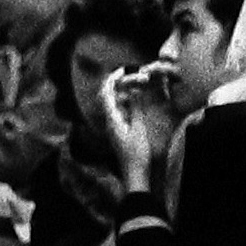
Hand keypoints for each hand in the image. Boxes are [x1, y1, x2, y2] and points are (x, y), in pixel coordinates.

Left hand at [104, 66, 177, 187]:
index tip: (121, 70)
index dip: (111, 79)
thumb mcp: (139, 129)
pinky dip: (123, 102)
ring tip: (132, 84)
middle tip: (126, 74)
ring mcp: (112, 127)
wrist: (134, 175)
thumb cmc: (137, 155)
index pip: (106, 94)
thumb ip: (136, 109)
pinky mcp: (118, 132)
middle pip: (105, 97)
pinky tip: (134, 100)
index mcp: (112, 120)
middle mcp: (109, 122)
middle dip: (114, 83)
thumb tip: (134, 92)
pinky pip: (117, 111)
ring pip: (111, 104)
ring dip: (119, 92)